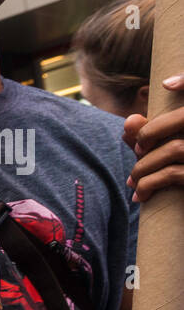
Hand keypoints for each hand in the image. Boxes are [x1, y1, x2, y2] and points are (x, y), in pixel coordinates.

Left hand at [122, 74, 183, 202]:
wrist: (179, 225)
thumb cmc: (176, 177)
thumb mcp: (164, 154)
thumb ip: (150, 136)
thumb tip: (129, 121)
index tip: (166, 84)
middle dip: (152, 132)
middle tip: (137, 149)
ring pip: (176, 149)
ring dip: (146, 164)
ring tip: (134, 180)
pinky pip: (175, 174)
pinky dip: (150, 183)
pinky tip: (140, 195)